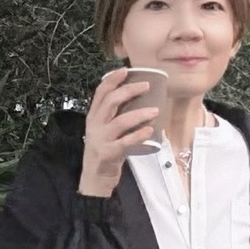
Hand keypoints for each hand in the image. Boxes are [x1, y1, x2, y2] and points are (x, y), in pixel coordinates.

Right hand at [79, 68, 157, 197]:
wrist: (95, 178)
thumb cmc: (105, 151)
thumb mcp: (105, 130)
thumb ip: (115, 116)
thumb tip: (138, 100)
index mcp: (93, 117)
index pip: (100, 92)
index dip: (112, 80)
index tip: (125, 70)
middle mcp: (95, 125)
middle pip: (110, 102)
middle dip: (129, 90)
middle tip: (146, 86)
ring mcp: (101, 139)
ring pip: (120, 121)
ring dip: (139, 114)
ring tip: (155, 110)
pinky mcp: (109, 153)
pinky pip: (126, 142)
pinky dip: (139, 135)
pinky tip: (150, 130)